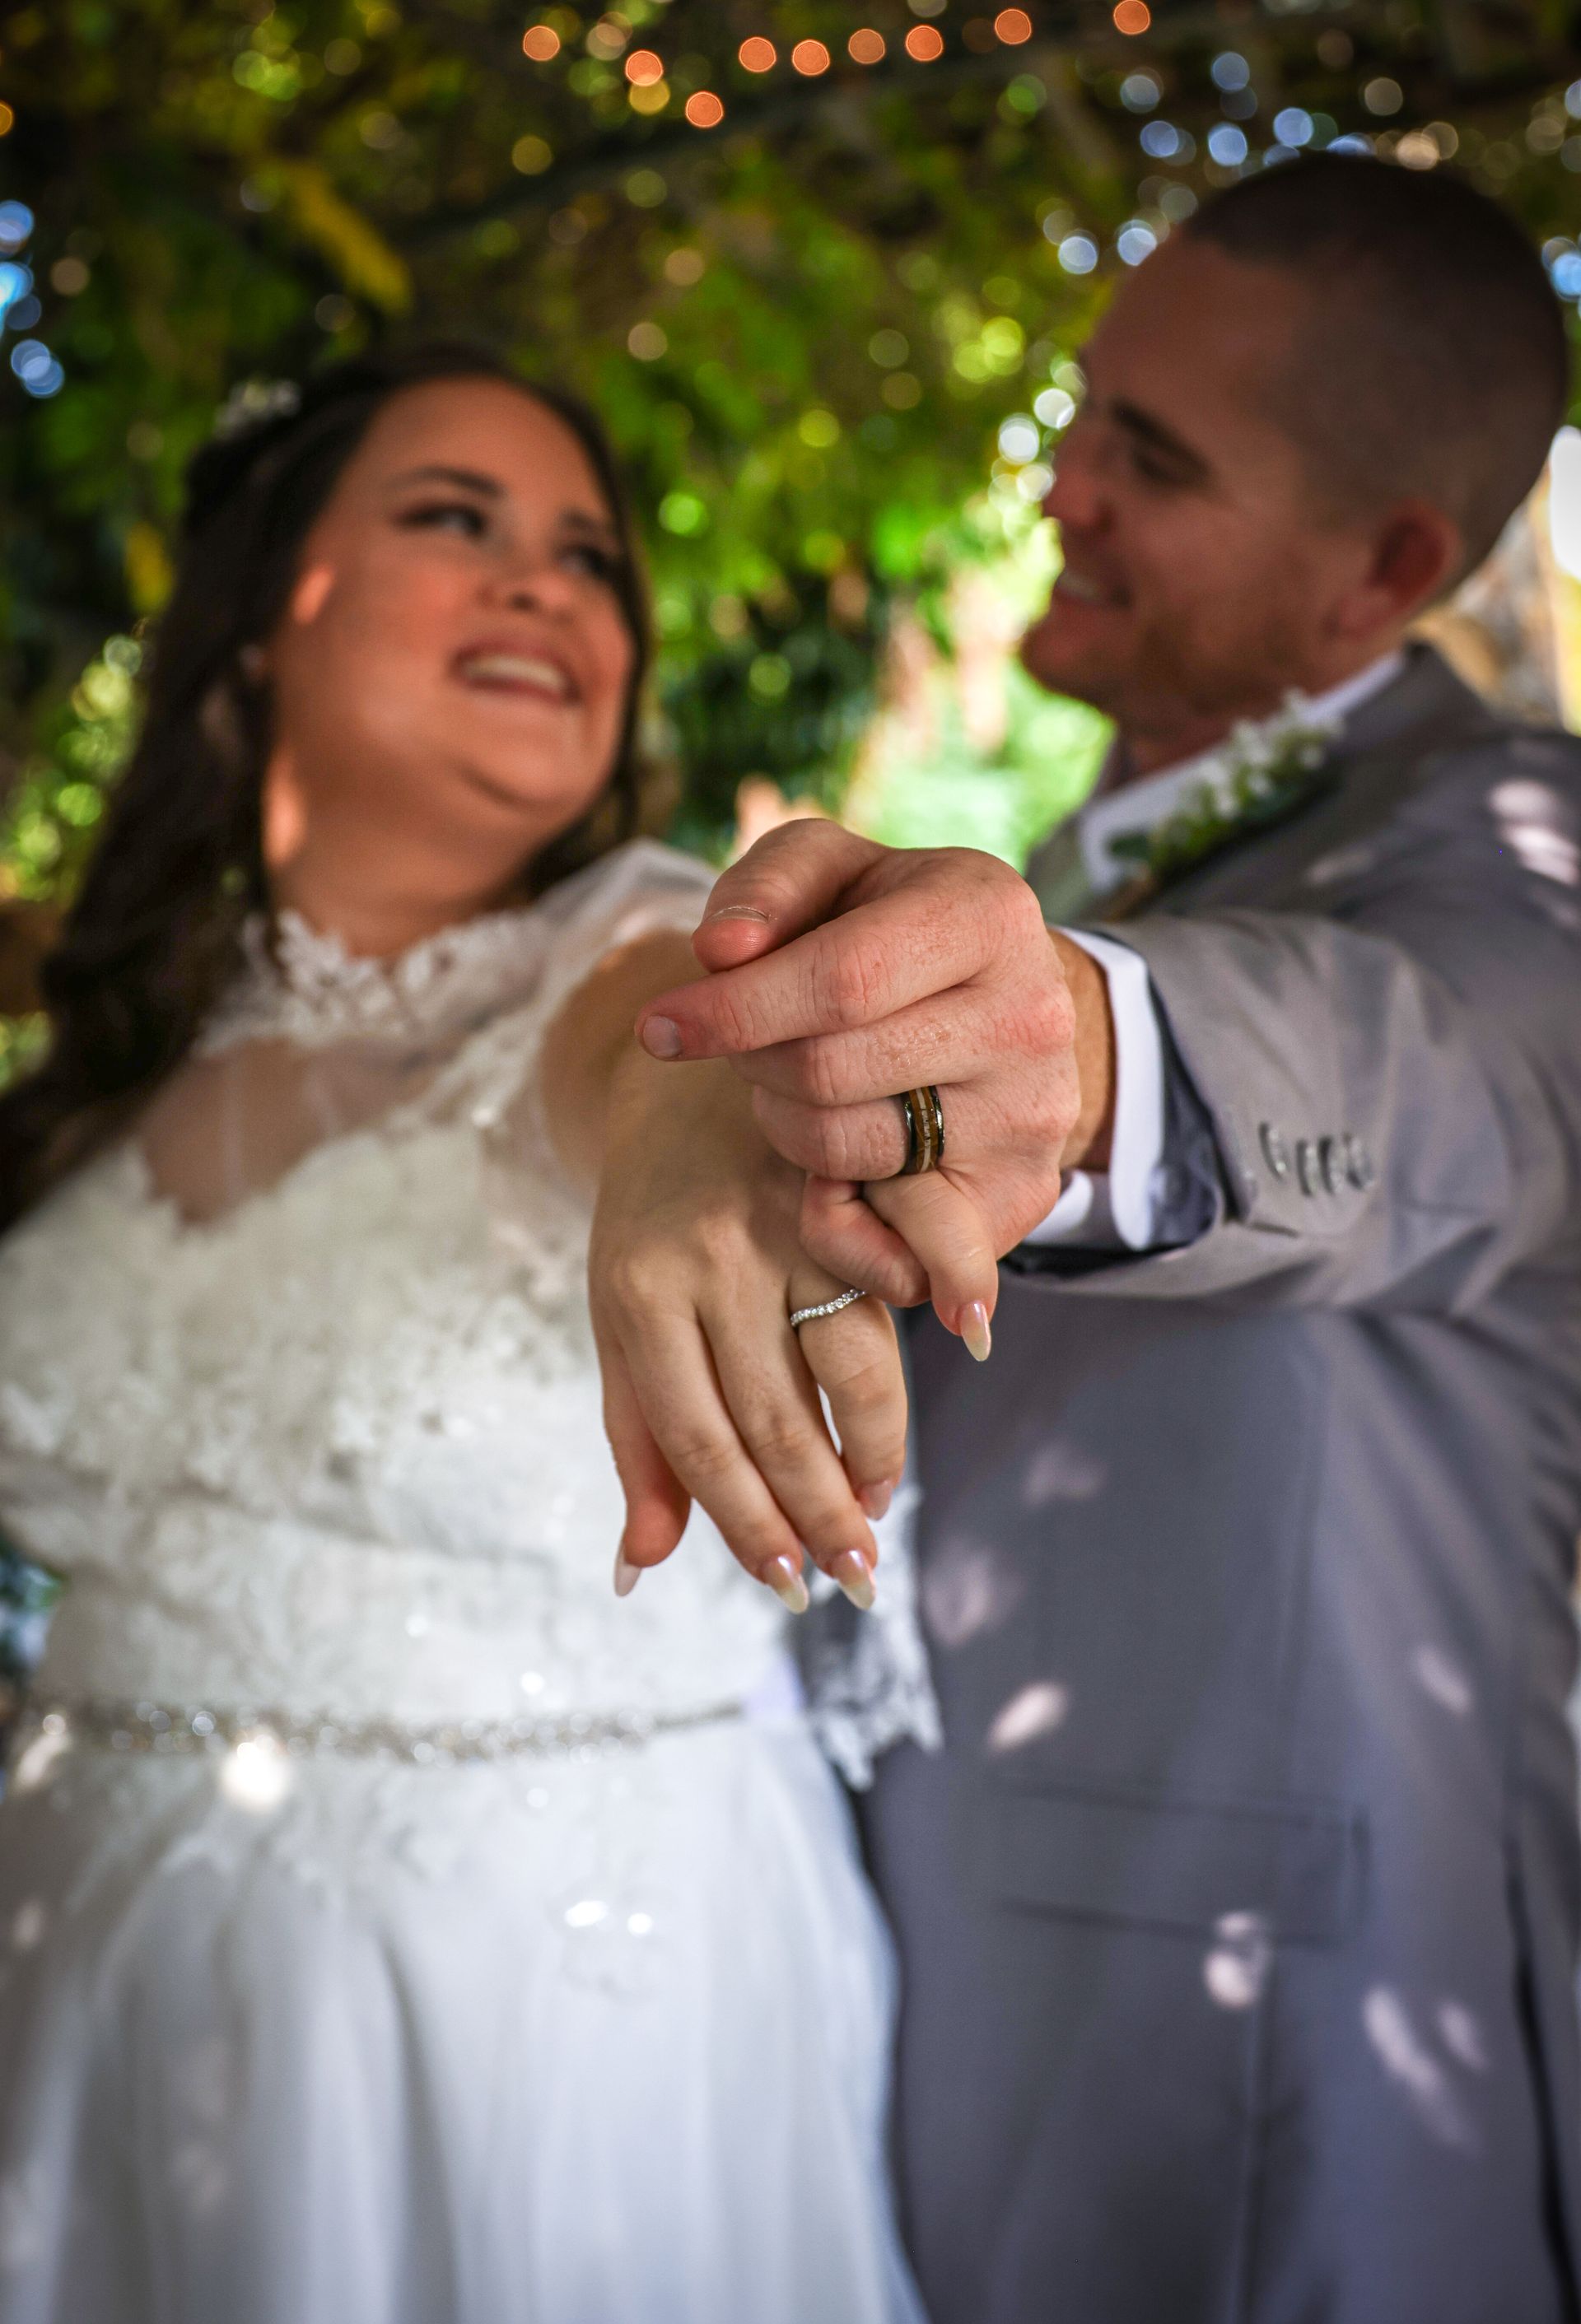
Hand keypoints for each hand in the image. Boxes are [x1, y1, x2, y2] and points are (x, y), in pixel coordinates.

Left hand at [588, 1038, 906, 1609]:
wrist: (685, 1074)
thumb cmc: (652, 1222)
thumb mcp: (623, 1320)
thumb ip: (637, 1440)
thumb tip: (639, 1568)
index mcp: (637, 1294)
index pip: (699, 1437)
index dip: (747, 1521)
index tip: (788, 1582)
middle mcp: (709, 1259)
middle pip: (774, 1415)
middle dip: (818, 1509)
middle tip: (854, 1576)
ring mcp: (785, 1222)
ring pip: (846, 1365)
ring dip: (872, 1451)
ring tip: (878, 1508)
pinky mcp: (849, 1190)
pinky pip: (896, 1297)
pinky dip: (909, 1367)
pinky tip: (907, 1424)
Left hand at [632, 825, 1107, 1322]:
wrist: (1002, 1003)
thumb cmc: (891, 928)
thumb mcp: (831, 871)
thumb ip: (767, 885)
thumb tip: (721, 952)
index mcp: (988, 916)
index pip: (841, 981)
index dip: (733, 1011)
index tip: (658, 1027)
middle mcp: (1031, 1016)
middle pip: (832, 1071)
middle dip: (754, 1064)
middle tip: (746, 1049)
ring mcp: (1034, 1115)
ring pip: (849, 1151)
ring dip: (785, 1124)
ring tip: (798, 1088)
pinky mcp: (1024, 1196)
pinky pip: (892, 1245)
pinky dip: (835, 1218)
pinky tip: (834, 1169)